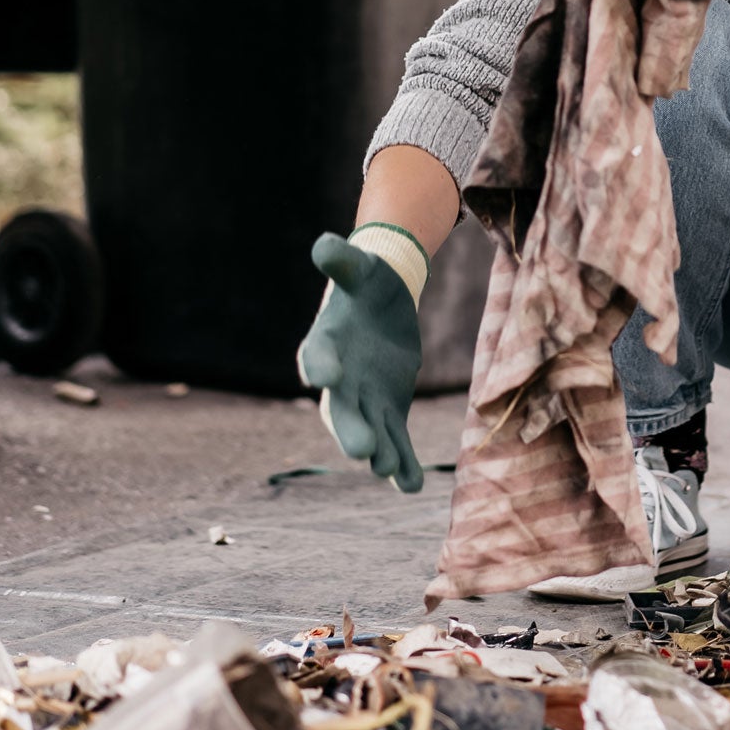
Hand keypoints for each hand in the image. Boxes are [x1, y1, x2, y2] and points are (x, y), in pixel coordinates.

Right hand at [295, 226, 427, 493]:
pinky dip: (402, 463)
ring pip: (368, 429)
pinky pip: (394, 440)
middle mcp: (339, 379)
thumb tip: (324, 243)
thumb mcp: (361, 270)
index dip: (320, 365)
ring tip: (386, 469)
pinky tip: (413, 486)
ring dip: (378, 451)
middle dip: (351, 430)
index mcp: (326, 343)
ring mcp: (363, 398)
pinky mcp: (388, 410)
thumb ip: (343, 262)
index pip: (317, 356)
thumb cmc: (368, 284)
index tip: (322, 377)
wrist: (383, 305)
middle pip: (341, 408)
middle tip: (362, 451)